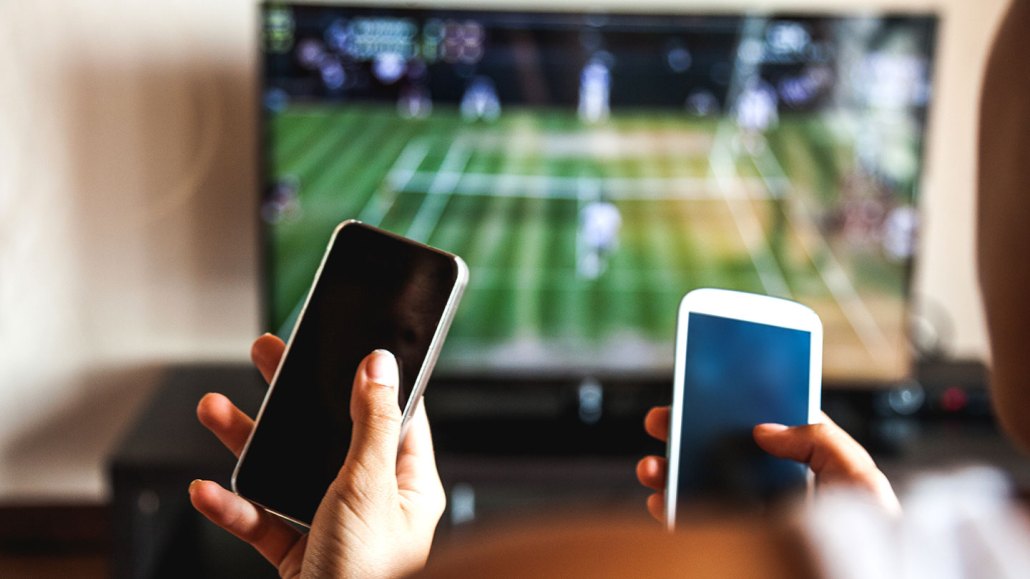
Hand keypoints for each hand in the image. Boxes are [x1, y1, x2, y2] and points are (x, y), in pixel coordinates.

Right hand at [189, 334, 445, 578]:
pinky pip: (263, 523)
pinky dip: (234, 507)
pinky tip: (209, 491)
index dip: (369, 378)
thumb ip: (372, 424)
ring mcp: (336, 529)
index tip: (347, 346)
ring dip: (249, 445)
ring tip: (214, 411)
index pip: (395, 417)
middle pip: (332, 435)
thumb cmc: (366, 576)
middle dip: (294, 400)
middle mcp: (375, 504)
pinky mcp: (302, 557)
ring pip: (289, 474)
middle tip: (268, 357)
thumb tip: (380, 364)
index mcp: (410, 486)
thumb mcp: (369, 487)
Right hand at [635, 407, 899, 521]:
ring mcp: (754, 519)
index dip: (733, 407)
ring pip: (702, 487)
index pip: (765, 429)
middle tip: (663, 420)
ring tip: (652, 466)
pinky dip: (671, 510)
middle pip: (722, 454)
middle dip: (687, 434)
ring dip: (670, 471)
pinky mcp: (738, 542)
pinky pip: (697, 524)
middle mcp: (776, 492)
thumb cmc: (874, 538)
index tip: (704, 390)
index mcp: (806, 469)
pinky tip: (660, 500)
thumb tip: (764, 429)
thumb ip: (820, 440)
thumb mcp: (859, 476)